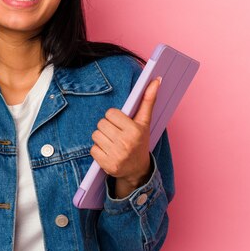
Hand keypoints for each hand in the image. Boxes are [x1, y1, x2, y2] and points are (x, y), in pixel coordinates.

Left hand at [90, 77, 161, 197]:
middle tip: (116, 134)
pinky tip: (108, 152)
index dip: (114, 117)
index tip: (121, 124)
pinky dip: (98, 150)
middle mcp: (126, 143)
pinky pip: (93, 149)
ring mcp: (116, 155)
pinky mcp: (107, 165)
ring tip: (112, 143)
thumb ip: (149, 100)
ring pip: (95, 135)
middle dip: (107, 127)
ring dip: (101, 138)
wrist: (138, 170)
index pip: (110, 113)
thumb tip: (156, 80)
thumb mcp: (144, 122)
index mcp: (135, 130)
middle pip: (101, 123)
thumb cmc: (139, 141)